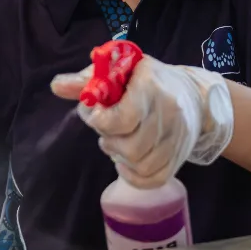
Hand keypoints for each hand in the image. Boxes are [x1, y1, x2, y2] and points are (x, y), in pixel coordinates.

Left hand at [51, 56, 233, 188]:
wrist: (194, 96)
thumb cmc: (147, 81)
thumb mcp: (119, 70)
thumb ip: (86, 80)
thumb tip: (55, 86)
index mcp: (151, 88)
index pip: (123, 118)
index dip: (101, 122)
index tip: (96, 114)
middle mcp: (169, 114)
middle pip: (131, 146)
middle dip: (109, 141)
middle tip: (106, 130)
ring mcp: (177, 139)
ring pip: (141, 165)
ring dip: (120, 157)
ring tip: (116, 142)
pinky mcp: (179, 158)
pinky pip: (153, 180)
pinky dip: (133, 176)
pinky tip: (125, 162)